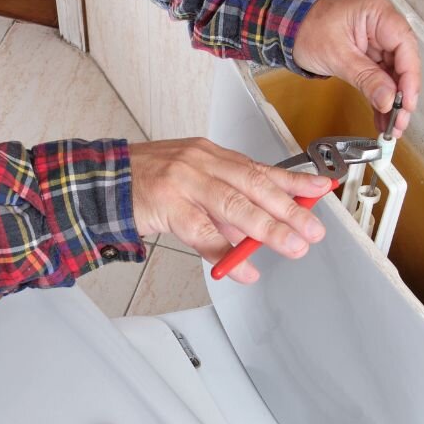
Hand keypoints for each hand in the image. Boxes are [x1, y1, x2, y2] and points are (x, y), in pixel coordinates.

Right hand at [129, 138, 330, 283]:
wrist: (100, 182)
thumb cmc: (148, 184)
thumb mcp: (192, 184)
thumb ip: (223, 207)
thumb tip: (258, 235)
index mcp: (212, 155)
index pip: (262, 168)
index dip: (295, 181)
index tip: (323, 189)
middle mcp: (202, 162)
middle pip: (255, 185)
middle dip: (289, 209)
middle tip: (313, 229)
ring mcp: (184, 181)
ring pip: (234, 206)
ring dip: (267, 229)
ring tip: (291, 246)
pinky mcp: (167, 204)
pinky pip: (202, 233)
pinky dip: (225, 253)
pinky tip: (243, 268)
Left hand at [291, 0, 421, 136]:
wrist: (288, 24)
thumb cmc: (307, 27)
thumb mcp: (337, 55)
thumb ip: (366, 78)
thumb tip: (388, 99)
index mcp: (378, 12)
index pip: (405, 45)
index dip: (409, 77)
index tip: (406, 103)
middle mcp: (383, 23)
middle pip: (403, 62)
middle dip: (401, 95)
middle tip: (399, 121)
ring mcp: (377, 39)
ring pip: (393, 73)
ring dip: (392, 101)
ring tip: (391, 126)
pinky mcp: (370, 53)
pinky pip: (380, 76)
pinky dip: (380, 96)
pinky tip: (382, 116)